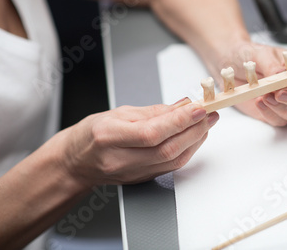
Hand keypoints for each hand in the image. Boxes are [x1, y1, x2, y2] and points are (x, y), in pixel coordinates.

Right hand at [58, 99, 218, 186]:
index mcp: (109, 137)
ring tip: (207, 123)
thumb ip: (153, 111)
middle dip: (194, 130)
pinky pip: (171, 167)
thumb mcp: (118, 113)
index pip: (152, 132)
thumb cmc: (92, 134)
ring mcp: (132, 173)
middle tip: (210, 114)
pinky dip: (187, 151)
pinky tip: (195, 137)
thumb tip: (182, 106)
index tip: (199, 108)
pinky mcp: (142, 179)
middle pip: (167, 149)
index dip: (180, 120)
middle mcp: (121, 159)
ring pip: (173, 160)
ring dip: (196, 140)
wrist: (76, 162)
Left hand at [210, 42, 286, 125]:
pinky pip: (281, 122)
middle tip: (279, 94)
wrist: (230, 65)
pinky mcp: (276, 114)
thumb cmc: (249, 55)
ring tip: (265, 96)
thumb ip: (272, 65)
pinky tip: (259, 102)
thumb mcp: (259, 54)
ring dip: (284, 110)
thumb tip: (281, 75)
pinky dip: (270, 114)